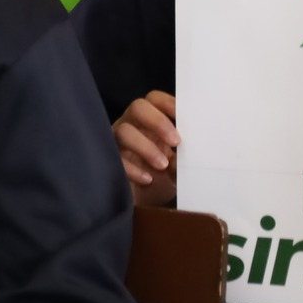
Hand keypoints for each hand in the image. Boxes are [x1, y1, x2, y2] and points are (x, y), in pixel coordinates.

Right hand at [113, 92, 177, 206]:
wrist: (146, 202)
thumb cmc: (163, 177)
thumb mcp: (179, 166)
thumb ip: (185, 157)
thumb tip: (192, 153)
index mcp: (151, 121)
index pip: (155, 100)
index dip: (168, 102)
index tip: (182, 116)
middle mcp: (132, 125)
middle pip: (138, 107)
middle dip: (157, 121)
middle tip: (175, 141)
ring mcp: (117, 141)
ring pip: (124, 131)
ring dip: (145, 147)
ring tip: (162, 165)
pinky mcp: (109, 160)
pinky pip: (115, 158)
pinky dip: (133, 168)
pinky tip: (147, 179)